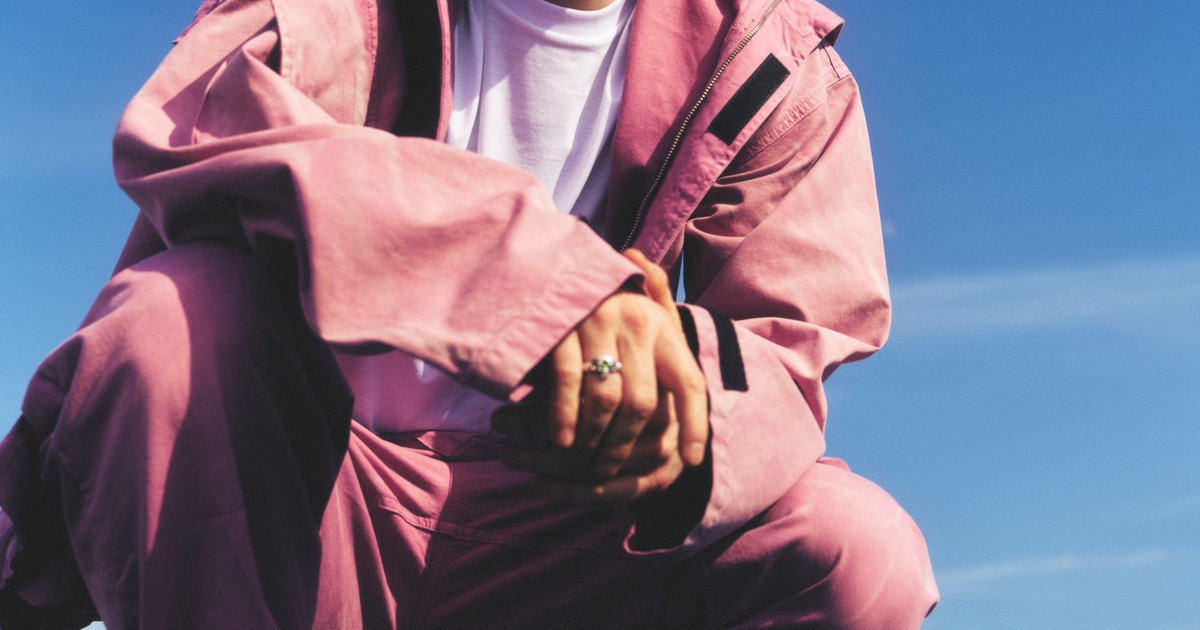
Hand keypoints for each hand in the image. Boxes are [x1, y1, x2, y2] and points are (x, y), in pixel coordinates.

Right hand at [494, 249, 707, 500]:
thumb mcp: (644, 317)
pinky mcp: (563, 328)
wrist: (559, 262)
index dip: (695, 424)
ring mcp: (598, 323)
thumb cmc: (607, 302)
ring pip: (605, 398)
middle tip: (608, 470)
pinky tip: (561, 440)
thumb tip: (682, 406)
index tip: (692, 460)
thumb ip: (668, 367)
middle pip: (642, 402)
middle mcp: (637, 323)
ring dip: (593, 438)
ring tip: (583, 462)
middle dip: (624, 445)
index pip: (689, 383)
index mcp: (663, 326)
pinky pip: (568, 383)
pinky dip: (565, 417)